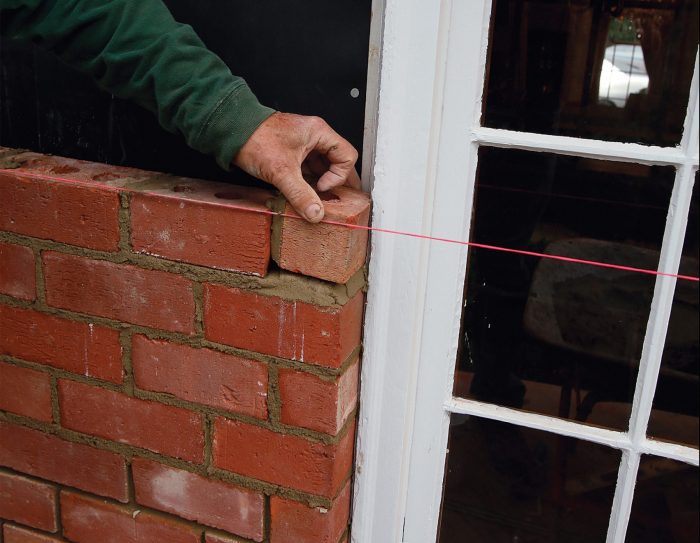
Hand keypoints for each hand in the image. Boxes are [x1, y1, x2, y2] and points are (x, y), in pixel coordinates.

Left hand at [233, 112, 360, 221]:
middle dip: (336, 181)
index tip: (321, 187)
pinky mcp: (292, 152)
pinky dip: (309, 181)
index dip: (338, 175)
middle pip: (338, 161)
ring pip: (323, 166)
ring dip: (321, 182)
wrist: (231, 132)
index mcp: (318, 132)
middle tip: (337, 199)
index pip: (347, 155)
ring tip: (317, 198)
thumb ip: (300, 194)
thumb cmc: (254, 139)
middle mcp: (314, 136)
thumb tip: (316, 214)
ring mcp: (303, 144)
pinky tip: (303, 193)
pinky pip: (309, 168)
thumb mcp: (281, 171)